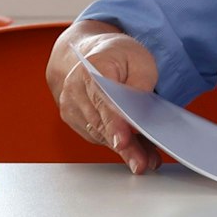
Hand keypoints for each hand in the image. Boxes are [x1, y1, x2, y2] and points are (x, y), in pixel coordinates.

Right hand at [49, 24, 164, 174]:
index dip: (115, 123)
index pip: (104, 101)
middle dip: (124, 147)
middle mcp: (74, 90)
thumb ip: (141, 86)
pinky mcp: (74, 120)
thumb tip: (141, 116)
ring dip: (123, 151)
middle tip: (141, 163)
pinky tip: (135, 153)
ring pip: (100, 135)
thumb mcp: (139, 60)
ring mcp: (71, 106)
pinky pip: (97, 136)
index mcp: (91, 70)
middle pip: (102, 124)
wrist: (90, 53)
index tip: (123, 140)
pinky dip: (116, 146)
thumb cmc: (118, 56)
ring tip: (145, 161)